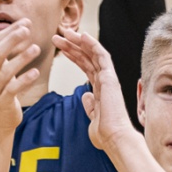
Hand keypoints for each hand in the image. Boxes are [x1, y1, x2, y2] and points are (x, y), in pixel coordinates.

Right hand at [0, 21, 42, 132]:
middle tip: (27, 30)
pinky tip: (36, 72)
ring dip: (21, 59)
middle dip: (12, 40)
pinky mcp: (3, 101)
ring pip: (6, 71)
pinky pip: (13, 89)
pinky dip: (24, 80)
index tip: (26, 22)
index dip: (9, 31)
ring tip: (36, 48)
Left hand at [55, 24, 133, 154]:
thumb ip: (89, 106)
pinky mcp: (110, 77)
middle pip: (87, 57)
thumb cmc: (105, 134)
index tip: (60, 49)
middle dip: (72, 46)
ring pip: (93, 53)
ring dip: (78, 42)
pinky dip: (92, 44)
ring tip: (64, 33)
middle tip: (58, 37)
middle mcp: (105, 81)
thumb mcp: (92, 118)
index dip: (73, 55)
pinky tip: (82, 36)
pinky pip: (102, 56)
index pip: (86, 66)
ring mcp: (108, 78)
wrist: (114, 139)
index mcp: (101, 89)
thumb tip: (85, 95)